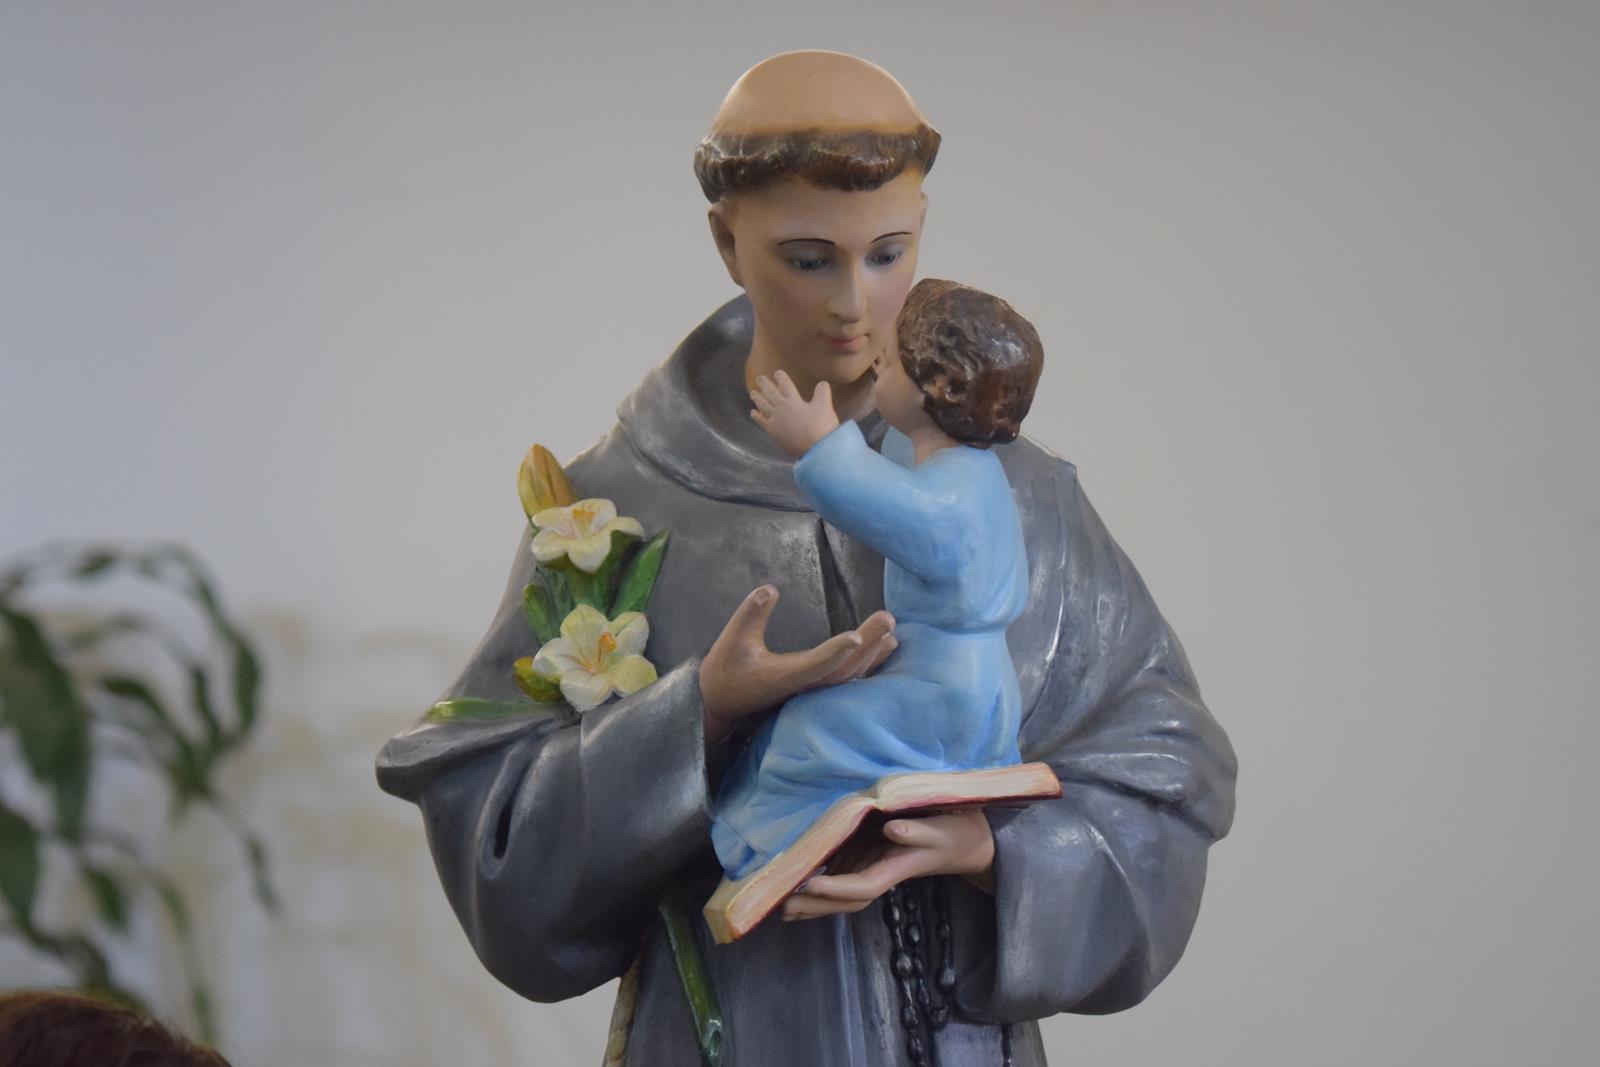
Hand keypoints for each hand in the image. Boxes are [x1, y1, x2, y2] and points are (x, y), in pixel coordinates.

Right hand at [700, 584, 896, 743]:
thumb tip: (769, 589)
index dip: (834, 653)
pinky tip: (883, 650)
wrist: (721, 705)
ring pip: (848, 679)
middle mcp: (803, 689)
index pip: (814, 666)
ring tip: (893, 635)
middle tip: (887, 618)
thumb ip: (750, 614)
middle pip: (842, 671)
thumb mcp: (732, 640)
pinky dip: (866, 666)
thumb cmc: (726, 672)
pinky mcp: (815, 691)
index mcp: (783, 677)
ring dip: (872, 657)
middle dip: (866, 645)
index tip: (854, 636)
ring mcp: (811, 693)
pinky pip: (847, 681)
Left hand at [750, 370, 840, 458]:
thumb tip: (822, 382)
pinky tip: (752, 412)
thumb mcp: (825, 406)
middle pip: (771, 394)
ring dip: (758, 398)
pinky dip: (757, 416)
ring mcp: (775, 421)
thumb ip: (822, 393)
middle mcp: (782, 408)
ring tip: (752, 393)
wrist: (815, 448)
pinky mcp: (773, 433)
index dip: (781, 378)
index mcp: (794, 401)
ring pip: (764, 406)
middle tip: (759, 378)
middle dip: (765, 385)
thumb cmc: (821, 427)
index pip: (786, 386)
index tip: (777, 372)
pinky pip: (762, 422)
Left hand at [782, 810, 995, 921]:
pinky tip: (800, 886)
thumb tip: (891, 830)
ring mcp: (876, 870)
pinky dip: (822, 887)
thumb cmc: (954, 832)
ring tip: (783, 905)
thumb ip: (917, 831)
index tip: (809, 884)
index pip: (862, 887)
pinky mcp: (872, 861)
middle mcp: (882, 875)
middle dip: (816, 905)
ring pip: (842, 895)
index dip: (836, 889)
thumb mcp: (940, 829)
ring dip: (814, 902)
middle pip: (846, 900)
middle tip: (782, 905)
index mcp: (896, 869)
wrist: (966, 843)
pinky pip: (844, 880)